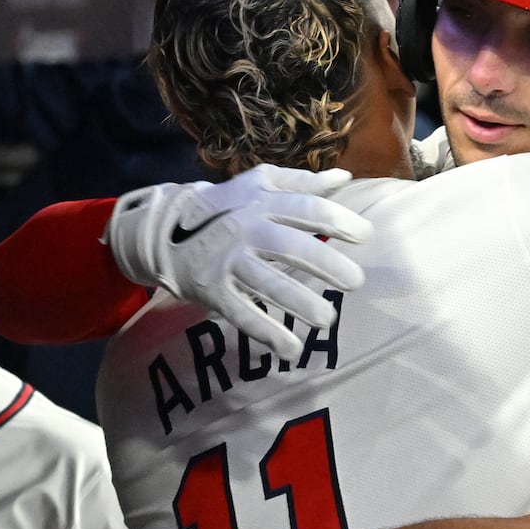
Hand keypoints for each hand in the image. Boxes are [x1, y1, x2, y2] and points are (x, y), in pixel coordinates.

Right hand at [105, 165, 373, 359]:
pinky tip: (290, 350)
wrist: (164, 230)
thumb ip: (302, 184)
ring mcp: (229, 261)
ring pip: (267, 283)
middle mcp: (247, 229)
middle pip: (290, 247)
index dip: (337, 220)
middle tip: (356, 282)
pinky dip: (265, 333)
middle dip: (326, 264)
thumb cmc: (225, 206)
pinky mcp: (213, 289)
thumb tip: (343, 178)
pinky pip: (241, 313)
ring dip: (299, 303)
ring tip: (328, 320)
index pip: (306, 209)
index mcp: (263, 202)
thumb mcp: (258, 183)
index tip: (365, 235)